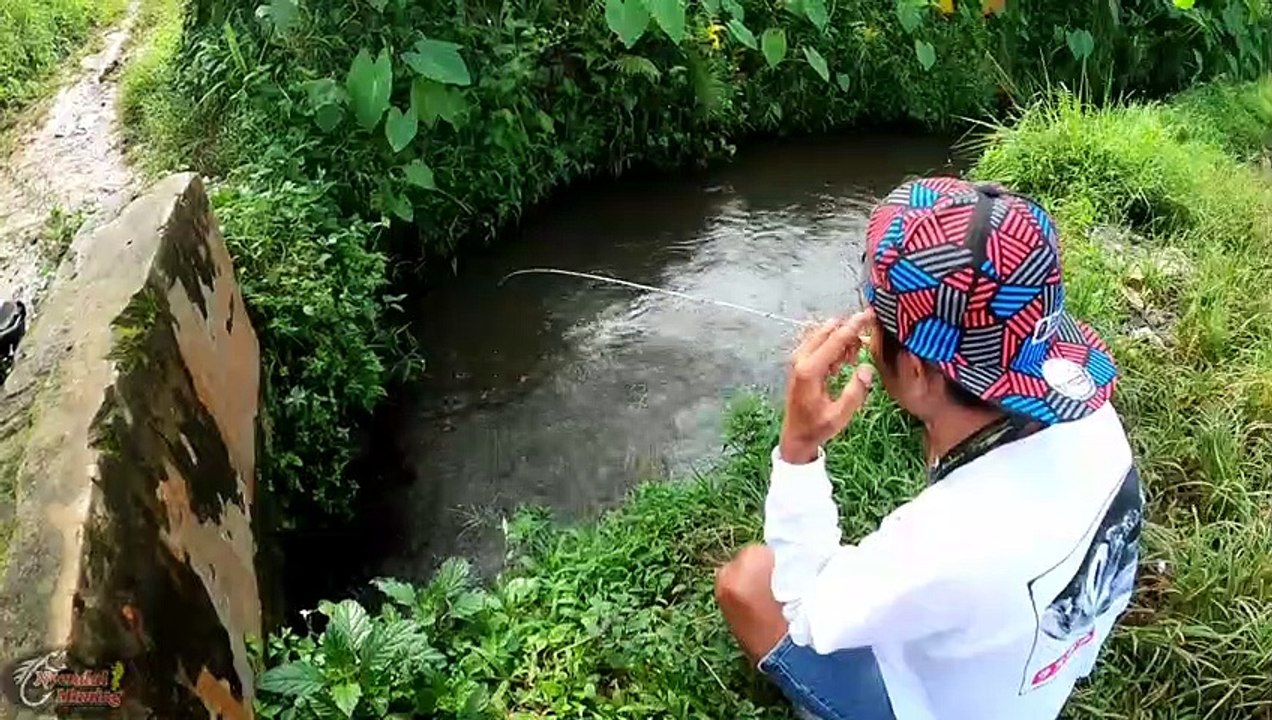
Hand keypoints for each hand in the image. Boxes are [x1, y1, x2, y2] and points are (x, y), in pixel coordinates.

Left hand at [778, 311, 875, 463]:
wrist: (795, 435)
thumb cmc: (817, 427)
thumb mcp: (840, 415)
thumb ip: (855, 392)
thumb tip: (867, 369)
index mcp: (810, 370)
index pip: (836, 339)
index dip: (855, 325)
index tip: (870, 313)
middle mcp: (801, 359)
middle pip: (828, 331)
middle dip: (849, 328)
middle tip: (867, 337)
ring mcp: (798, 360)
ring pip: (823, 335)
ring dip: (841, 339)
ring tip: (853, 358)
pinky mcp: (799, 363)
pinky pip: (818, 344)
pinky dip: (833, 346)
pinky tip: (843, 362)